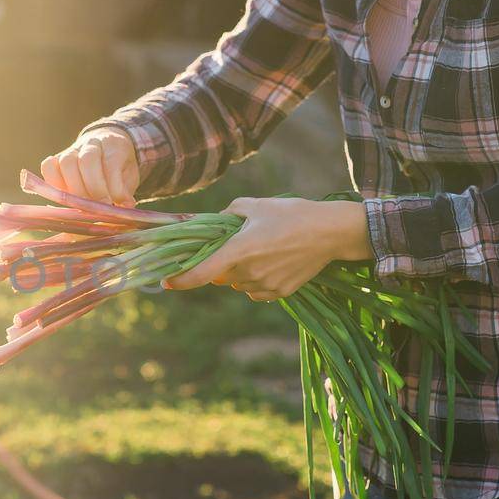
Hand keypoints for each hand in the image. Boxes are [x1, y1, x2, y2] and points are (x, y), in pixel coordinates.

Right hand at [40, 127, 137, 206]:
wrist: (106, 148)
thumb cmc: (119, 167)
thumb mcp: (129, 176)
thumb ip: (124, 190)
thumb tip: (124, 206)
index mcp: (113, 144)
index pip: (110, 163)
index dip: (113, 186)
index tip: (117, 203)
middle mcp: (90, 143)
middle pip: (87, 161)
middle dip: (93, 188)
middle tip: (99, 208)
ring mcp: (71, 150)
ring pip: (66, 163)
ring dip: (74, 189)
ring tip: (83, 206)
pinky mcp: (56, 159)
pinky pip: (48, 167)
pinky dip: (53, 183)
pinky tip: (65, 197)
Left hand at [162, 198, 372, 299]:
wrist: (331, 232)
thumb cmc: (292, 213)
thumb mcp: (256, 205)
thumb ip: (229, 214)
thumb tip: (215, 224)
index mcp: (239, 250)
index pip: (202, 272)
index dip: (181, 280)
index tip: (166, 283)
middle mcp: (249, 272)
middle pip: (220, 276)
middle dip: (222, 263)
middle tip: (238, 245)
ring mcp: (265, 285)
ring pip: (237, 284)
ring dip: (239, 272)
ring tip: (262, 250)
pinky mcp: (279, 293)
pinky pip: (255, 291)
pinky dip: (255, 281)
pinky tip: (272, 263)